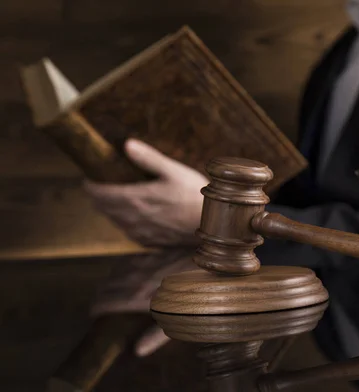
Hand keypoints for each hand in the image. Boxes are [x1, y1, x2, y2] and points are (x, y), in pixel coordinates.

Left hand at [84, 138, 208, 246]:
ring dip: (112, 210)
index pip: (98, 193)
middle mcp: (132, 218)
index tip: (90, 176)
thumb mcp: (173, 171)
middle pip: (102, 208)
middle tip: (104, 184)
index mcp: (134, 198)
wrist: (212, 224)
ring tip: (119, 198)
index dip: (90, 184)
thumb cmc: (195, 195)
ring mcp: (140, 232)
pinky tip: (137, 216)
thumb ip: (148, 159)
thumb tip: (127, 145)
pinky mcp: (150, 241)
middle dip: (99, 196)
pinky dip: (126, 222)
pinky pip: (128, 232)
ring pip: (114, 220)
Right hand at [90, 250, 194, 356]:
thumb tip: (139, 350)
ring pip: (118, 272)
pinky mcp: (156, 256)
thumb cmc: (197, 297)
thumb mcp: (178, 320)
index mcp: (143, 298)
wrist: (211, 268)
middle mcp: (141, 280)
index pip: (111, 302)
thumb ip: (156, 335)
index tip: (92, 313)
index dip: (98, 307)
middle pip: (111, 286)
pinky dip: (120, 267)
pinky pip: (131, 260)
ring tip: (102, 290)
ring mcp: (148, 266)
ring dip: (108, 281)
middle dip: (100, 296)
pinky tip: (120, 270)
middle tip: (95, 304)